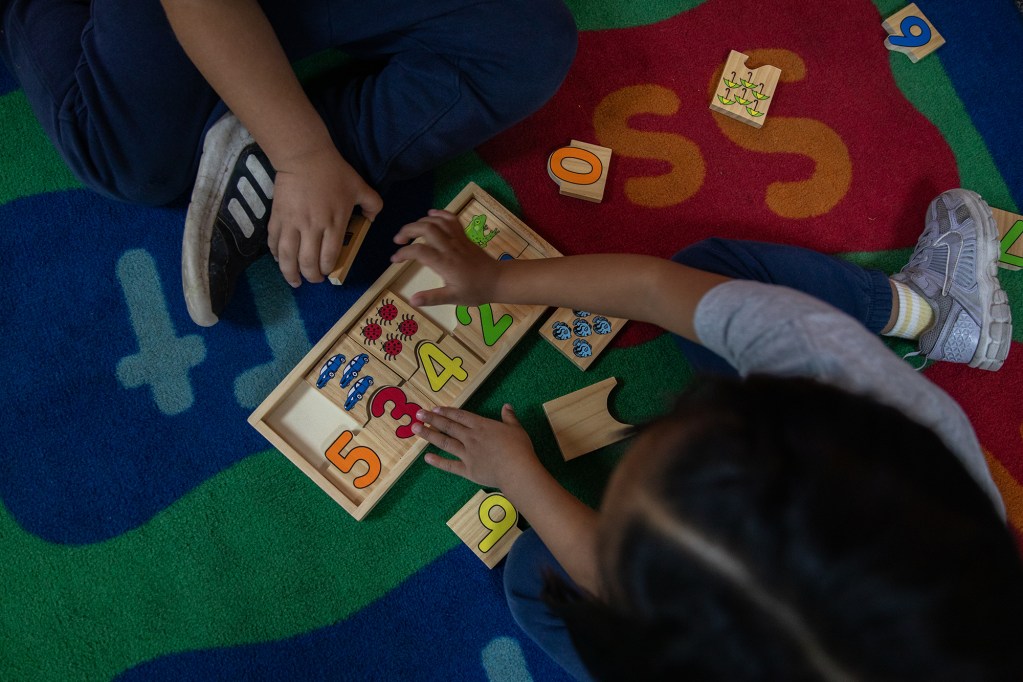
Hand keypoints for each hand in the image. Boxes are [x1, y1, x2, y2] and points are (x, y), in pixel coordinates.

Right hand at [268, 147, 381, 286]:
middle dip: (311, 276)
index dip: (328, 269)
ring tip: (294, 281)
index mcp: (333, 223)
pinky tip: (280, 261)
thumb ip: (372, 205)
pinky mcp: (277, 217)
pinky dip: (276, 255)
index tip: (329, 273)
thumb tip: (373, 219)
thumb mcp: (360, 187)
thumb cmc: (334, 172)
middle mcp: (312, 227)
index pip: (329, 256)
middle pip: (308, 262)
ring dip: (290, 273)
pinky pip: (274, 242)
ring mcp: (292, 223)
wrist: (305, 156)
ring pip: (288, 256)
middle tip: (313, 279)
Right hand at [390, 210, 498, 306]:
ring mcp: (458, 239)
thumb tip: (412, 300)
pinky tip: (430, 214)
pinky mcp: (464, 236)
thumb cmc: (475, 291)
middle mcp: (450, 247)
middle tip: (398, 239)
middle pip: (426, 229)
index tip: (394, 259)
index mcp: (445, 263)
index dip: (403, 253)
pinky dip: (440, 213)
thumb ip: (432, 298)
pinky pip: (452, 219)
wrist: (498, 280)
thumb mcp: (453, 298)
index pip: (419, 251)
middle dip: (408, 230)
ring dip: (421, 221)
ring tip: (410, 229)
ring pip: (438, 221)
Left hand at [413, 404, 537, 488]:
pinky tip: (427, 458)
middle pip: (448, 426)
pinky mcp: (467, 470)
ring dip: (429, 435)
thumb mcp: (516, 429)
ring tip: (416, 429)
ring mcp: (467, 454)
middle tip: (418, 414)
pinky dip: (438, 462)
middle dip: (432, 419)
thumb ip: (509, 417)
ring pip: (445, 442)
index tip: (434, 408)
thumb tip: (507, 406)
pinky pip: (450, 465)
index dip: (447, 412)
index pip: (460, 416)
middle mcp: (471, 437)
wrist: (516, 470)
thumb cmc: (519, 448)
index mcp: (482, 426)